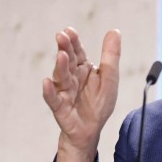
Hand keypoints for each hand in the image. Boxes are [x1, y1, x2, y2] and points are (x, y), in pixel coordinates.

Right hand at [42, 27, 120, 161]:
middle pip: (67, 61)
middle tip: (61, 37)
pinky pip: (53, 99)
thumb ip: (111, 56)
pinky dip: (49, 91)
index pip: (78, 52)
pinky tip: (47, 82)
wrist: (91, 130)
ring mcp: (64, 91)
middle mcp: (71, 77)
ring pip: (61, 77)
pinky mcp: (60, 107)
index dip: (73, 42)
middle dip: (65, 49)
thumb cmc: (99, 104)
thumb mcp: (110, 78)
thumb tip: (114, 31)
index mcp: (83, 69)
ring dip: (60, 66)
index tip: (69, 31)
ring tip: (61, 56)